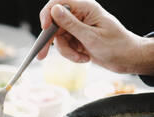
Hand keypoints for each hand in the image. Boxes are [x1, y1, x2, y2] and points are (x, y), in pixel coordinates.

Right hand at [37, 0, 153, 74]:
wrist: (127, 59)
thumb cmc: (116, 46)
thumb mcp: (92, 37)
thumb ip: (71, 24)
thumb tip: (54, 10)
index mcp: (86, 8)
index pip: (59, 3)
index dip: (48, 14)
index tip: (44, 29)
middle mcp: (80, 15)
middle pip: (54, 24)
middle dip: (49, 41)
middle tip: (41, 56)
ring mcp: (77, 27)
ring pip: (58, 39)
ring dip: (67, 52)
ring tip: (82, 58)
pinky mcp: (76, 38)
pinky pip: (64, 46)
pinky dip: (71, 55)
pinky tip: (84, 58)